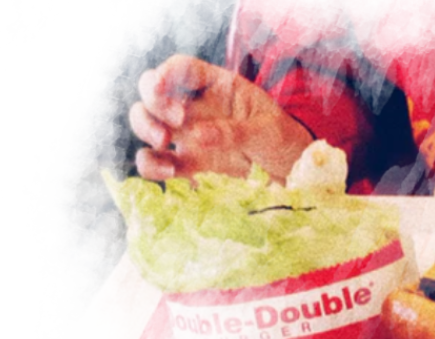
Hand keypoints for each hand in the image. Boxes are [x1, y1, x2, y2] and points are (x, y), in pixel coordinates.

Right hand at [129, 54, 313, 182]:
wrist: (289, 173)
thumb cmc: (282, 141)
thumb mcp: (269, 131)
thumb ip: (236, 131)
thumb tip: (199, 135)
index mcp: (215, 86)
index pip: (180, 68)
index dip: (165, 73)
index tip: (162, 88)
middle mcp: (194, 107)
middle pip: (153, 92)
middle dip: (154, 103)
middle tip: (174, 124)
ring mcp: (187, 136)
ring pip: (146, 123)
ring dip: (144, 129)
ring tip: (163, 144)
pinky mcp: (186, 165)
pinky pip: (157, 162)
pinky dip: (152, 166)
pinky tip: (167, 173)